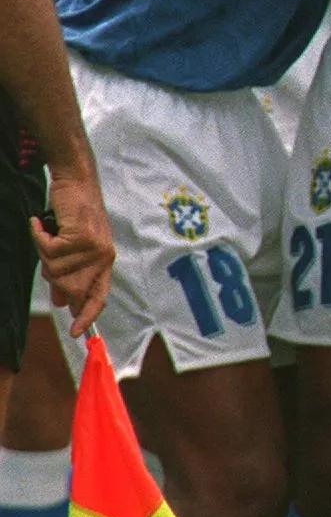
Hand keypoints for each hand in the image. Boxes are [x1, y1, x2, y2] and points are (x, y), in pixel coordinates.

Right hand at [34, 168, 114, 333]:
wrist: (75, 182)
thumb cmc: (73, 214)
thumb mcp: (73, 247)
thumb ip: (68, 274)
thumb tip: (62, 302)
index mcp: (104, 263)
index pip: (98, 296)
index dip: (88, 316)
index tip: (77, 333)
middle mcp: (103, 258)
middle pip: (69, 288)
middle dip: (52, 275)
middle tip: (50, 250)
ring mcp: (94, 249)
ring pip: (55, 269)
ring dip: (44, 251)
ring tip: (51, 233)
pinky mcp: (81, 237)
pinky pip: (48, 250)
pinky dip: (39, 237)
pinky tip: (43, 224)